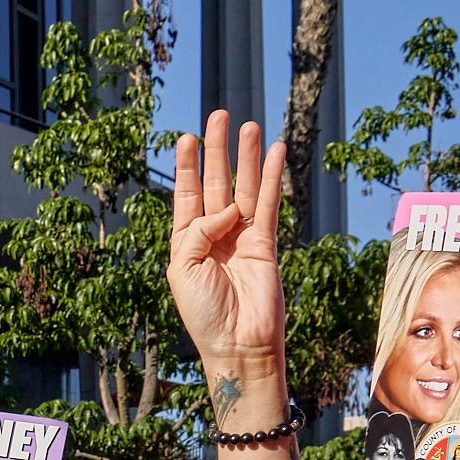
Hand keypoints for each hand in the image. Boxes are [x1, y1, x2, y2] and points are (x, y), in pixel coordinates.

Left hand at [167, 111, 290, 390]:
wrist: (238, 343)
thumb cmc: (203, 313)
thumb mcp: (183, 268)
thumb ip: (198, 231)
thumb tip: (227, 208)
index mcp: (186, 242)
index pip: (187, 196)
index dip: (187, 167)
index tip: (187, 137)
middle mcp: (213, 235)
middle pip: (215, 183)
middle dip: (217, 151)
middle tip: (219, 116)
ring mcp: (240, 237)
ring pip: (244, 187)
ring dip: (246, 157)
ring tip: (248, 126)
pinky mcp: (265, 243)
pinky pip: (268, 204)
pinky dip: (271, 178)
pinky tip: (275, 152)